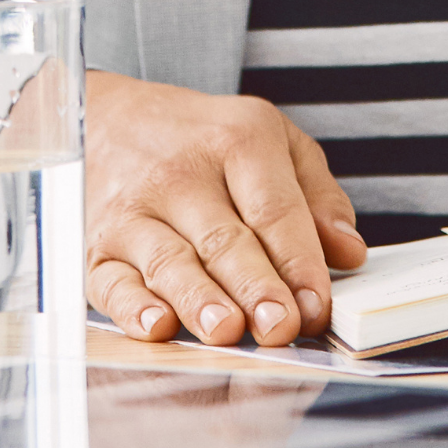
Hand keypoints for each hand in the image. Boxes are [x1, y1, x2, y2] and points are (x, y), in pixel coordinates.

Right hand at [82, 71, 365, 347]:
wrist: (106, 117)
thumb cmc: (202, 139)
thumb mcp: (272, 139)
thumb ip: (316, 194)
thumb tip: (349, 254)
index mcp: (238, 142)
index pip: (274, 210)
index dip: (299, 262)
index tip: (317, 305)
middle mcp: (182, 175)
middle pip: (224, 239)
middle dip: (255, 286)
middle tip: (280, 326)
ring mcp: (134, 211)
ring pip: (169, 261)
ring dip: (198, 299)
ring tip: (226, 329)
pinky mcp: (97, 246)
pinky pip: (112, 281)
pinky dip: (131, 306)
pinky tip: (155, 325)